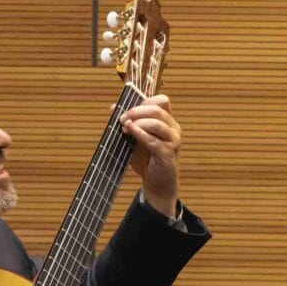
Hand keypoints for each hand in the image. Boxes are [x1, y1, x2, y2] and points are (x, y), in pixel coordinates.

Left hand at [121, 94, 180, 217]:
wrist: (157, 185)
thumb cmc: (146, 160)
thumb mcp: (134, 138)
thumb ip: (126, 122)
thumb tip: (113, 107)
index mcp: (167, 122)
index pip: (162, 101)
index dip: (145, 100)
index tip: (128, 108)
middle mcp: (173, 129)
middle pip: (158, 109)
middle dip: (137, 111)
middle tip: (122, 118)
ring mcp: (173, 141)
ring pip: (157, 123)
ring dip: (138, 122)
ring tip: (124, 128)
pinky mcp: (167, 154)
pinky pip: (153, 140)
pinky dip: (140, 134)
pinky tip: (130, 132)